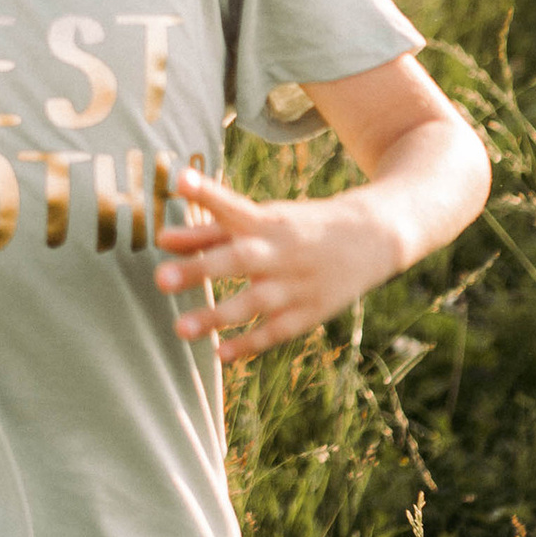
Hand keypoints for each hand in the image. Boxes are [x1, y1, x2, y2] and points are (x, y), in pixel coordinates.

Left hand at [155, 166, 396, 364]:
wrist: (375, 235)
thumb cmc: (302, 227)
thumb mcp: (263, 220)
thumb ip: (211, 231)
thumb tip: (162, 239)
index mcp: (269, 221)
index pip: (233, 206)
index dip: (206, 194)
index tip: (178, 181)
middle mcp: (281, 251)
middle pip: (239, 259)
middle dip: (200, 269)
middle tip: (161, 278)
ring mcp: (297, 283)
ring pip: (255, 302)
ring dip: (217, 316)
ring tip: (179, 329)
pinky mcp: (310, 311)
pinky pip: (277, 330)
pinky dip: (250, 343)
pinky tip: (220, 355)